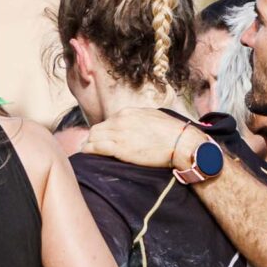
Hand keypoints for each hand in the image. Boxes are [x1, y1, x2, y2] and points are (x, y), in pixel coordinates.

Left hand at [79, 106, 193, 171]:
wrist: (181, 142)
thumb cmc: (172, 133)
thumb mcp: (153, 118)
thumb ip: (139, 120)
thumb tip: (135, 125)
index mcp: (129, 112)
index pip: (108, 121)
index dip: (104, 132)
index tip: (102, 139)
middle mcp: (121, 120)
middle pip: (97, 129)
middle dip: (93, 138)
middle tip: (90, 147)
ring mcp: (119, 133)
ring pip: (93, 137)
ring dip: (88, 144)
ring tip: (86, 152)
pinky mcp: (118, 147)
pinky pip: (95, 147)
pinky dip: (88, 150)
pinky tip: (85, 154)